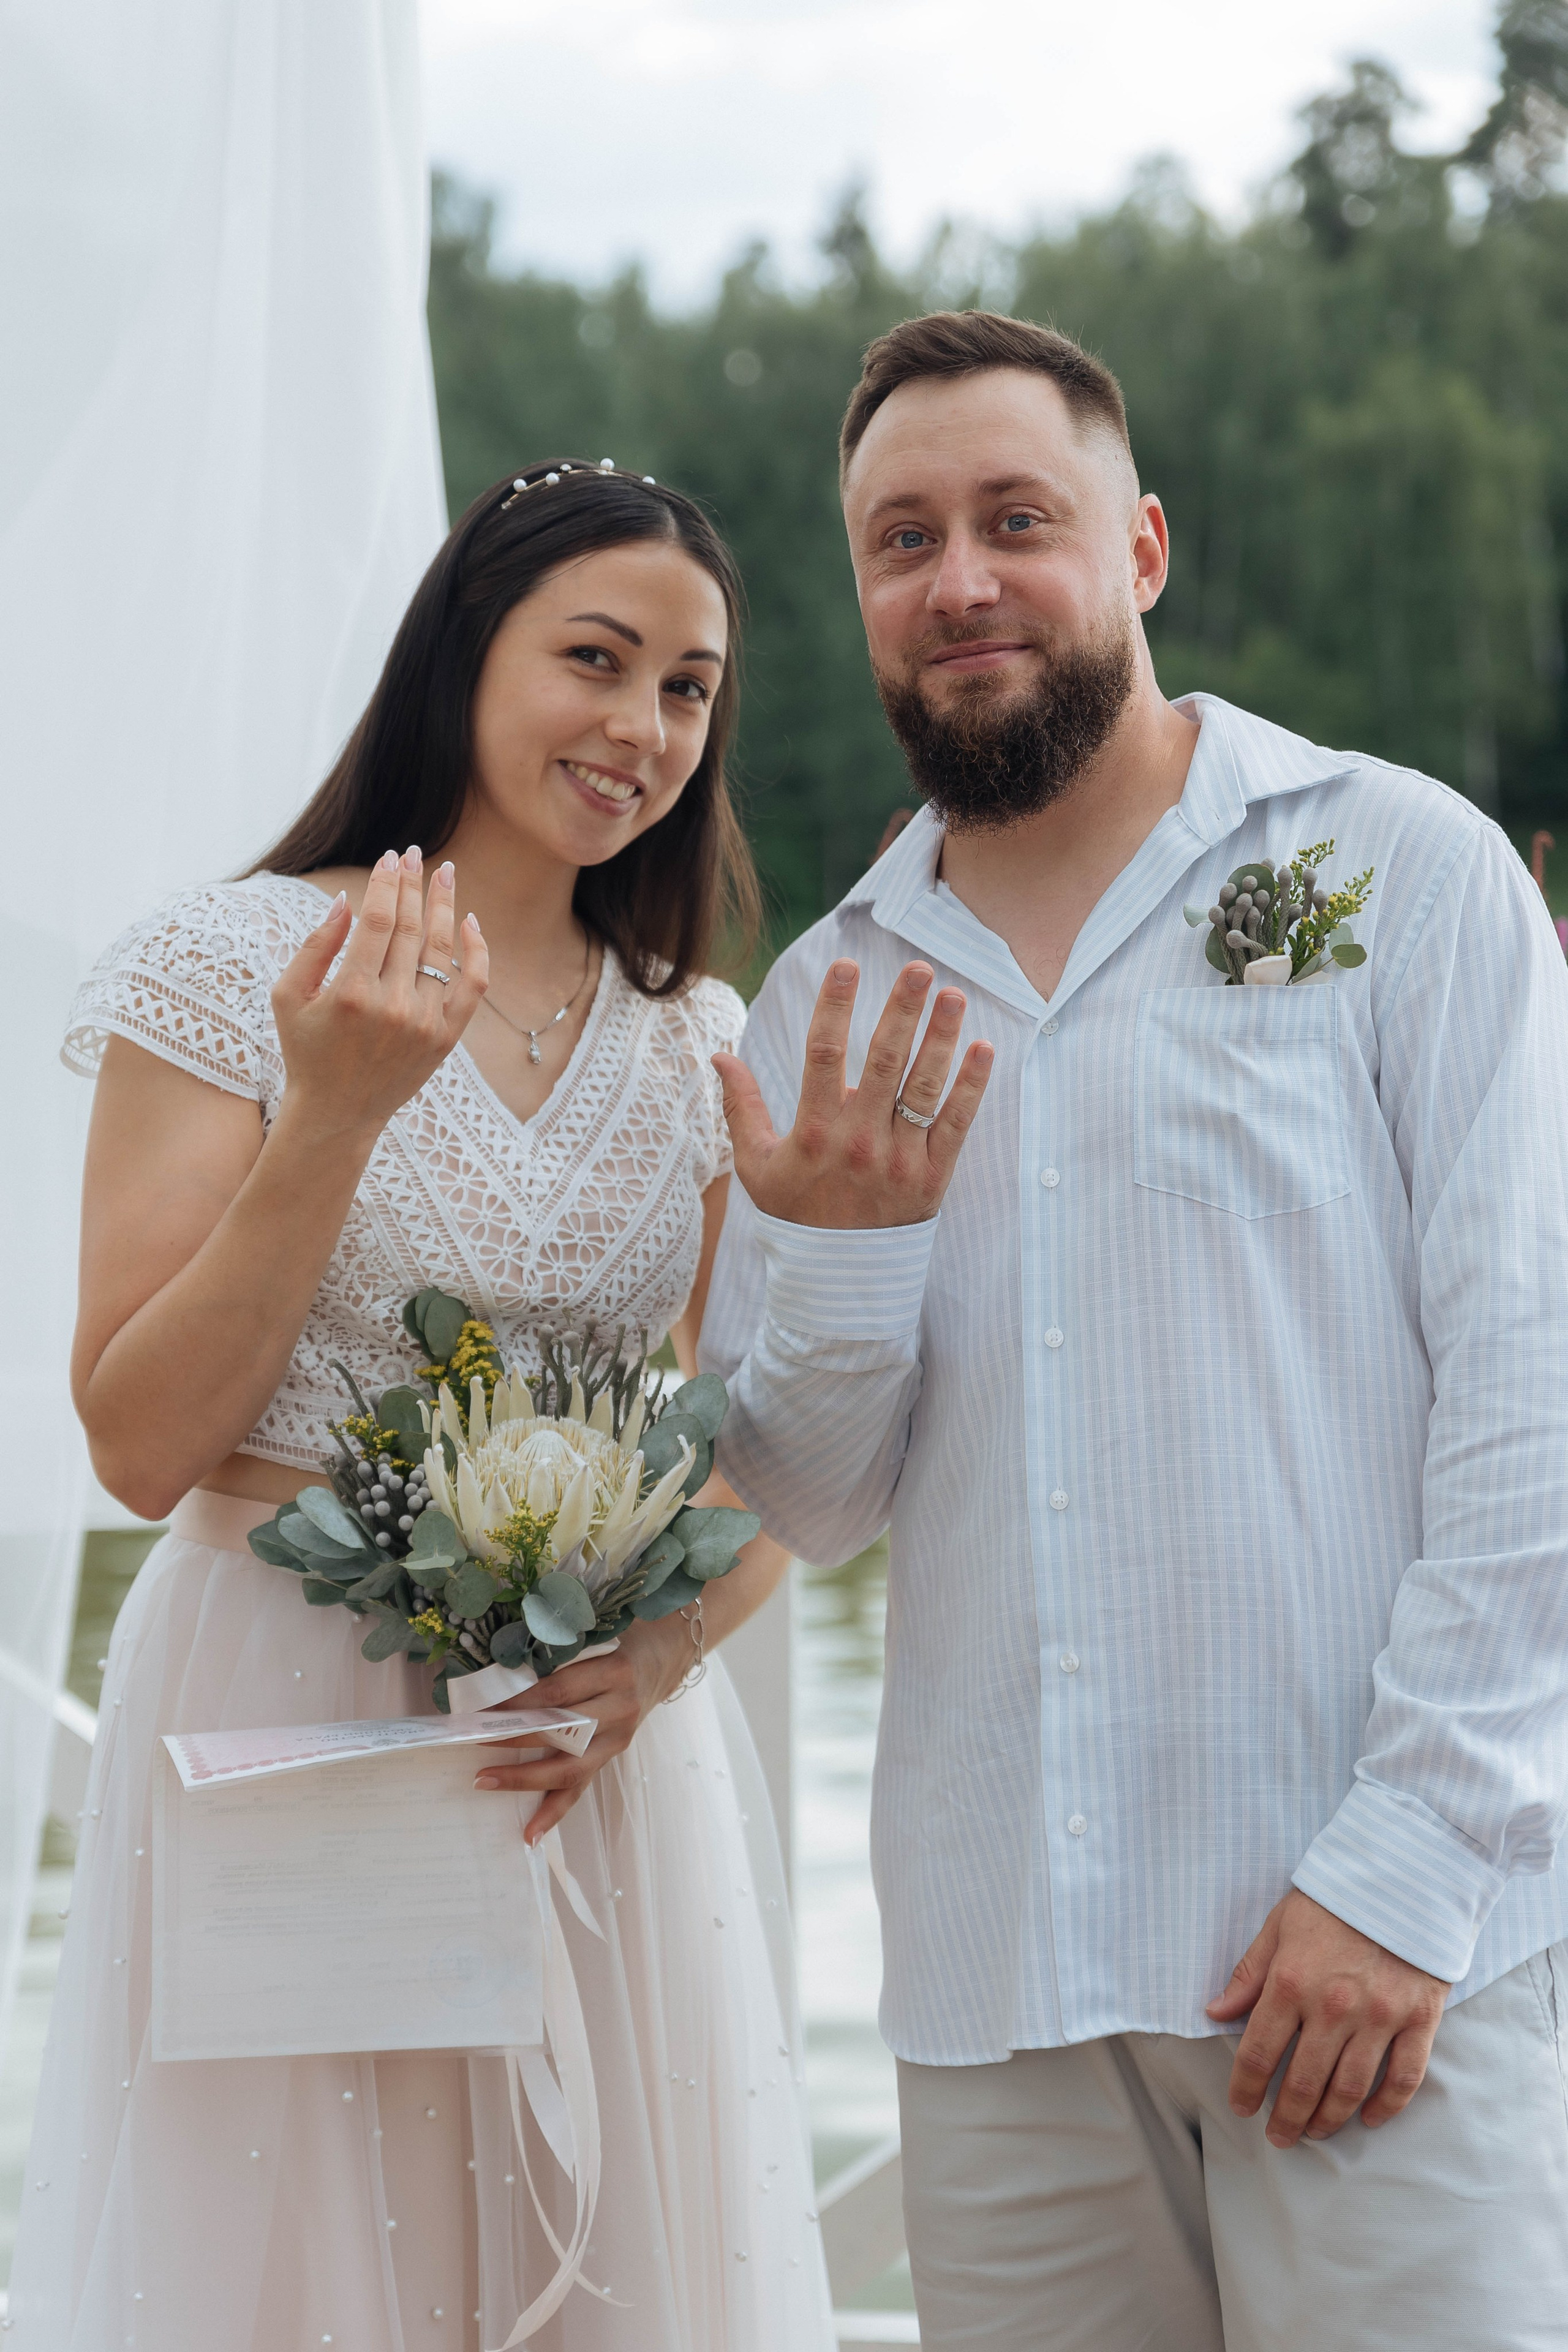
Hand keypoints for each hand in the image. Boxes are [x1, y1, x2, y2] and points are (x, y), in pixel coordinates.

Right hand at [269, 848, 488, 1142]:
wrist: (337, 1113)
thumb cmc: (306, 1050)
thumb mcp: (288, 997)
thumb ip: (315, 946)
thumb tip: (348, 900)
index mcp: (351, 993)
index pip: (378, 921)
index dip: (387, 884)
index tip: (391, 858)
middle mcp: (392, 1006)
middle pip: (410, 929)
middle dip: (413, 885)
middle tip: (415, 854)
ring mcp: (423, 1023)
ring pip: (441, 951)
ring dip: (444, 906)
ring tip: (445, 873)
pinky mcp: (445, 1038)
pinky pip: (472, 986)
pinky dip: (476, 952)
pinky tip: (470, 922)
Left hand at [471, 1616, 690, 1841]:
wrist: (663, 1660)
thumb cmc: (619, 1644)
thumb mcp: (595, 1639)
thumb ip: (558, 1657)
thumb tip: (498, 1675)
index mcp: (614, 1672)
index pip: (558, 1692)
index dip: (519, 1703)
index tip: (481, 1710)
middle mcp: (620, 1709)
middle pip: (562, 1733)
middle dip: (514, 1740)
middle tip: (473, 1741)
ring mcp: (619, 1738)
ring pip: (570, 1768)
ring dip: (525, 1779)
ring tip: (486, 1782)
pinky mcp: (613, 1756)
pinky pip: (581, 1787)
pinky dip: (553, 1812)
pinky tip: (530, 1834)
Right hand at [713, 959, 992, 1229]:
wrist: (836, 1282)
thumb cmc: (794, 1215)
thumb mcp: (756, 1165)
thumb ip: (741, 1107)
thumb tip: (718, 1056)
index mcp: (813, 1133)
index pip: (824, 1053)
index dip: (835, 1005)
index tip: (847, 965)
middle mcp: (858, 1142)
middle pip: (883, 1060)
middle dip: (902, 1009)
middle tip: (920, 968)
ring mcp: (898, 1160)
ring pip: (923, 1086)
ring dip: (941, 1037)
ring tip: (953, 995)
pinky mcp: (931, 1178)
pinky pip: (955, 1124)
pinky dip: (971, 1086)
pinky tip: (982, 1047)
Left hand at [1206, 1889, 1449, 2145]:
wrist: (1403, 1875)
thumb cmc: (1334, 1900)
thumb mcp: (1279, 1926)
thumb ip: (1249, 1974)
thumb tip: (1215, 2012)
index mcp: (1291, 1982)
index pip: (1258, 2053)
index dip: (1245, 2088)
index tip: (1241, 2107)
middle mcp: (1333, 2007)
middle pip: (1304, 2083)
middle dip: (1287, 2119)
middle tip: (1279, 2137)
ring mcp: (1380, 2017)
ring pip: (1350, 2089)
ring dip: (1329, 2120)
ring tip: (1316, 2133)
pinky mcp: (1419, 2019)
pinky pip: (1404, 2078)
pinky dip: (1387, 2107)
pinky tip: (1370, 2119)